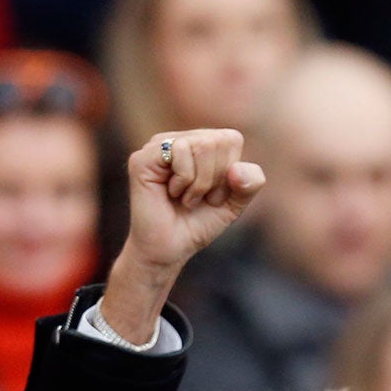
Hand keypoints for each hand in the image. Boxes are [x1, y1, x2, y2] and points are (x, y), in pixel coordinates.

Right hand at [103, 130, 263, 342]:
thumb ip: (247, 185)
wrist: (168, 251)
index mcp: (201, 145)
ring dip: (201, 183)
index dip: (231, 172)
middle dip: (217, 179)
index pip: (232, 139)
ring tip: (184, 198)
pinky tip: (172, 195)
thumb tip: (244, 171)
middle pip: (220, 140)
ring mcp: (158, 146)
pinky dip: (187, 181)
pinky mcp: (142, 159)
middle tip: (196, 199)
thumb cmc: (196, 227)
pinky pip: (181, 154)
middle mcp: (178, 140)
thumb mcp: (232, 207)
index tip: (214, 194)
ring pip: (202, 146)